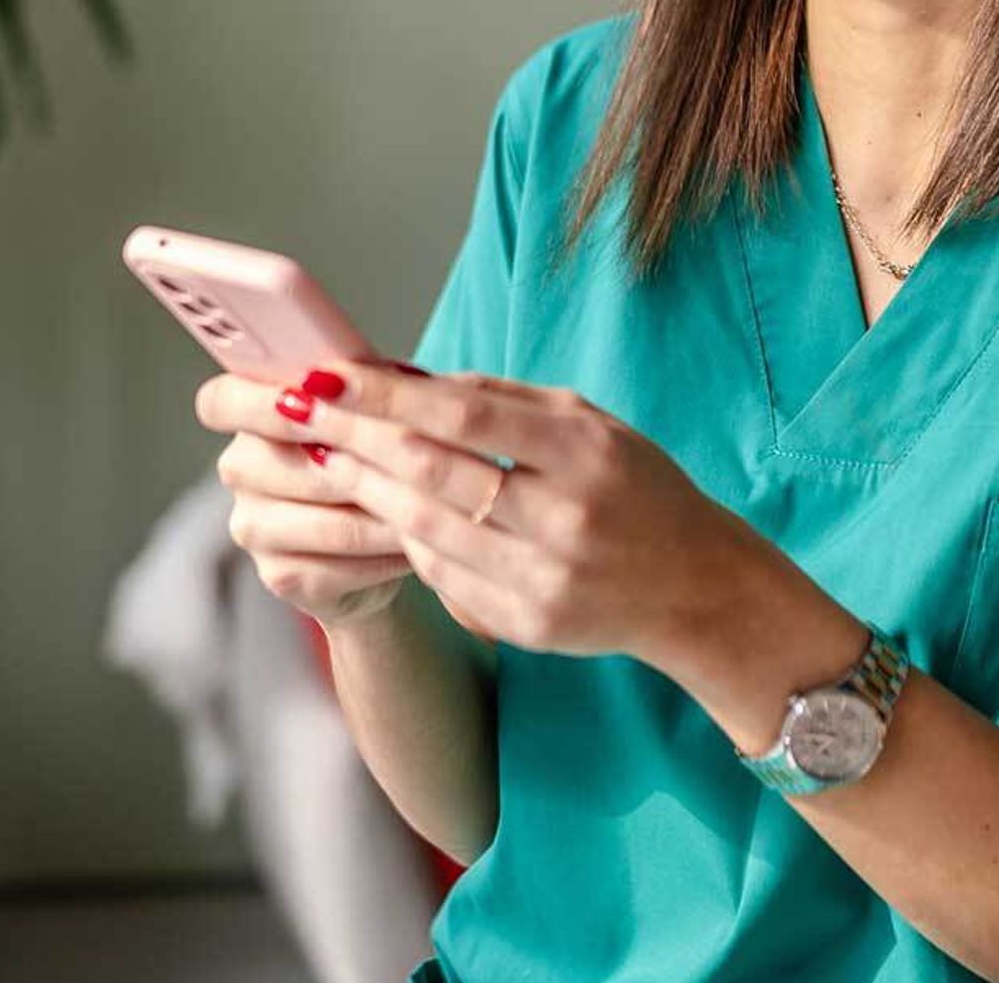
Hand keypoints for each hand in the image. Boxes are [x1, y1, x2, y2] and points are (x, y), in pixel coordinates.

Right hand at [190, 361, 420, 626]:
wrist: (389, 537)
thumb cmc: (382, 452)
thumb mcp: (380, 409)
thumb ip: (367, 384)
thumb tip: (358, 379)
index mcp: (250, 415)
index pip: (220, 402)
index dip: (260, 403)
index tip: (312, 400)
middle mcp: (240, 469)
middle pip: (281, 467)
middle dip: (354, 466)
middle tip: (416, 462)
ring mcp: (252, 526)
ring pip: (322, 522)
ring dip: (384, 515)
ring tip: (435, 507)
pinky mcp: (279, 575)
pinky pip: (335, 567)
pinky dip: (384, 557)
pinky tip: (416, 546)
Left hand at [267, 361, 772, 662]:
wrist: (694, 587)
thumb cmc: (635, 488)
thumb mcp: (590, 424)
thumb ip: (501, 400)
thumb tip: (403, 377)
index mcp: (584, 453)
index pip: (464, 414)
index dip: (387, 394)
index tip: (331, 374)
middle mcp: (565, 518)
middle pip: (433, 472)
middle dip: (357, 437)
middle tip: (304, 412)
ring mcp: (544, 578)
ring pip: (425, 527)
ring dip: (366, 489)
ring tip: (327, 457)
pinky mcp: (526, 624)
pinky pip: (443, 575)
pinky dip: (405, 538)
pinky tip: (379, 510)